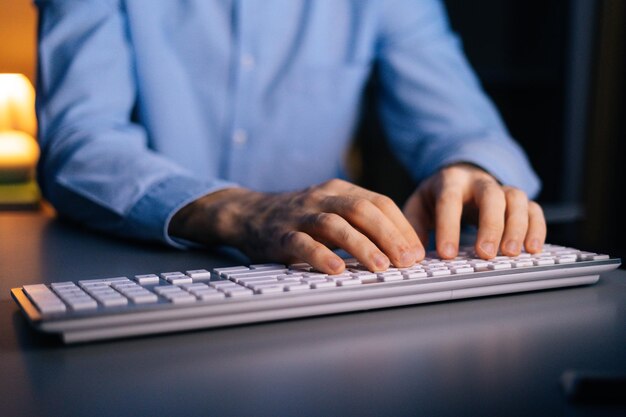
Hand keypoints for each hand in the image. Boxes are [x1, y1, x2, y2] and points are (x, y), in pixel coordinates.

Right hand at [169, 179, 423, 273]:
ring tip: (381, 267)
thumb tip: (402, 248)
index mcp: (339, 190)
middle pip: (362, 210)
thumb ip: (360, 221)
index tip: (417, 251)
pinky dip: (320, 256)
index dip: (401, 226)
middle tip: (407, 261)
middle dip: (389, 236)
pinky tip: (337, 270)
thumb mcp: (330, 209)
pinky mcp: (280, 235)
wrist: (248, 213)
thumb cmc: (299, 218)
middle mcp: (322, 198)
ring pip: (335, 225)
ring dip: (362, 246)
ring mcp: (300, 215)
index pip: (379, 202)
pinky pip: (302, 244)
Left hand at [403, 163, 545, 258]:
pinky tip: (533, 249)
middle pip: (490, 197)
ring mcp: (502, 189)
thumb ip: (414, 226)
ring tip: (511, 254)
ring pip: (516, 201)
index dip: (449, 227)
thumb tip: (414, 254)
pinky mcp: (518, 200)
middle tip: (486, 254)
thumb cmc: (437, 196)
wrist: (460, 176)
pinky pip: (534, 209)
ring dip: (516, 227)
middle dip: (490, 226)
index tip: (447, 254)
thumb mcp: (419, 205)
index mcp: (450, 180)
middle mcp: (479, 181)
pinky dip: (537, 228)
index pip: (449, 201)